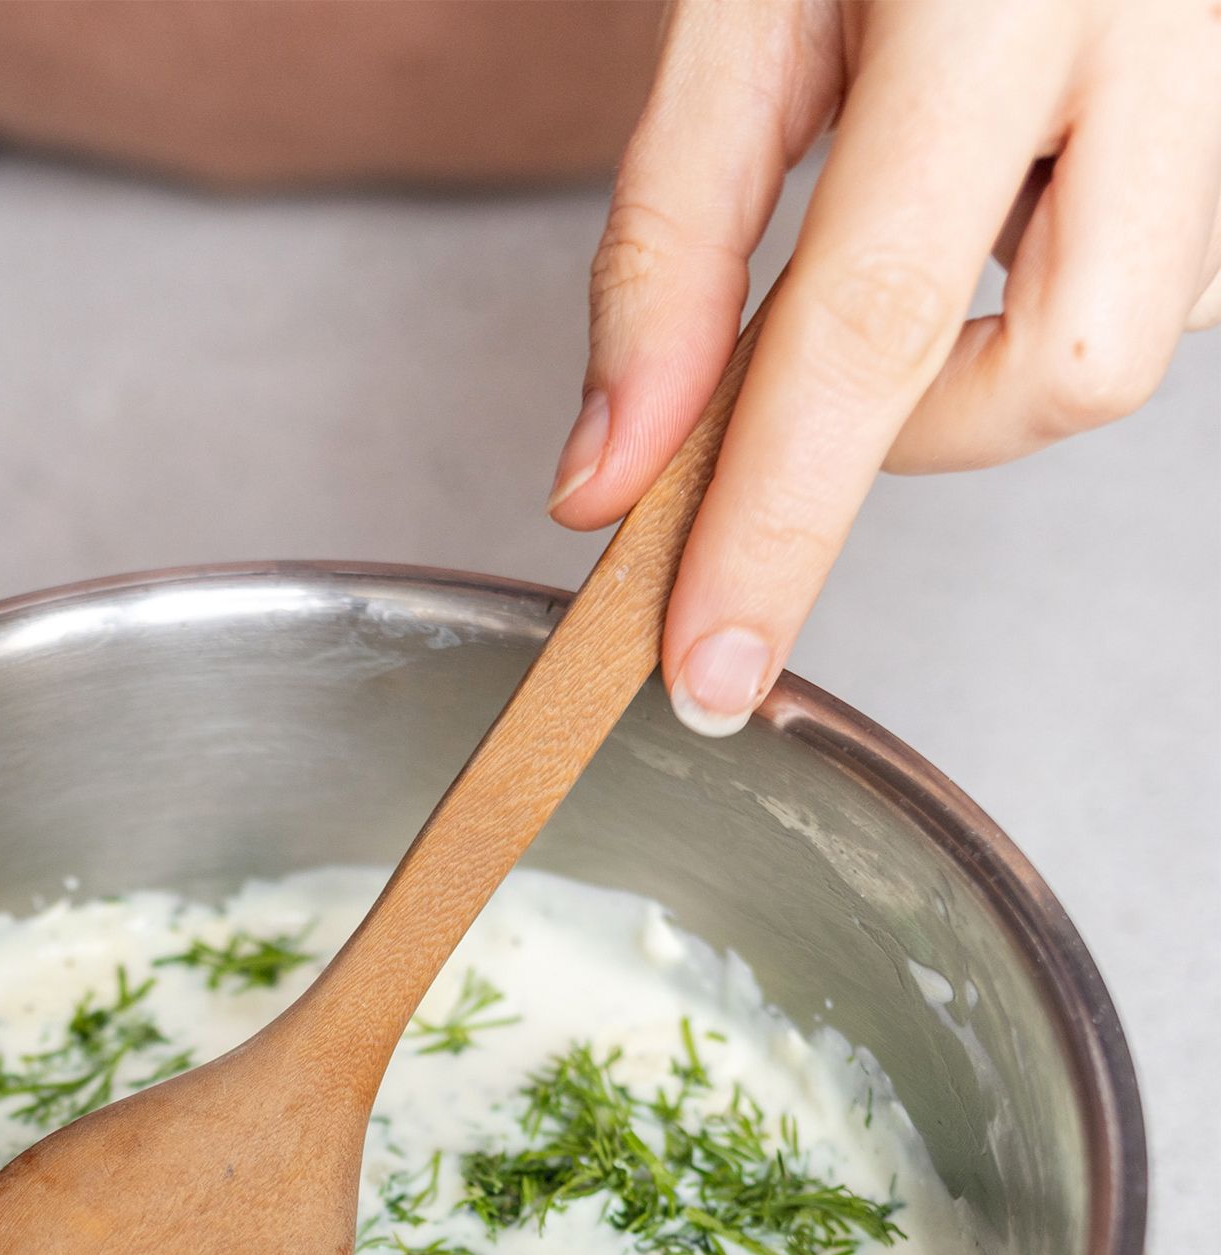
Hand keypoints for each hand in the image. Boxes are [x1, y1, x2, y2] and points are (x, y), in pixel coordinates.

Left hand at [554, 0, 1220, 732]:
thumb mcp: (743, 2)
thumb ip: (669, 242)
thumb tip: (609, 478)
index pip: (866, 332)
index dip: (776, 528)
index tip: (705, 671)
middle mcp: (1172, 20)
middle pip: (1074, 366)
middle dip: (925, 424)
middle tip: (817, 357)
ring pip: (1151, 319)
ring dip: (1004, 326)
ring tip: (931, 192)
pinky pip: (1194, 245)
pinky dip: (1078, 253)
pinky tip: (1021, 157)